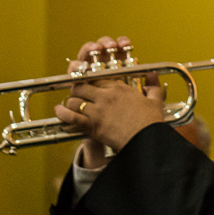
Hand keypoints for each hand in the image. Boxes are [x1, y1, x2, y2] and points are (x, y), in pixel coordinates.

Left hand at [53, 36, 166, 167]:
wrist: (145, 140)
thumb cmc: (151, 122)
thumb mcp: (155, 100)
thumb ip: (152, 85)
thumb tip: (153, 74)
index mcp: (120, 88)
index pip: (98, 78)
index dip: (91, 81)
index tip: (90, 85)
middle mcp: (106, 96)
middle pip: (82, 86)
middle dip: (77, 89)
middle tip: (77, 94)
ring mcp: (98, 109)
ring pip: (74, 99)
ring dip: (71, 102)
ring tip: (71, 105)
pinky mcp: (92, 124)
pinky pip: (72, 116)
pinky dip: (62, 113)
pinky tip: (59, 111)